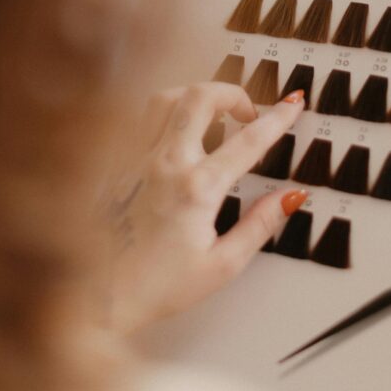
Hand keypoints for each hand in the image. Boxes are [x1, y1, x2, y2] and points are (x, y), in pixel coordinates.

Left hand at [108, 82, 306, 334]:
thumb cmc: (155, 287)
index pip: (248, 141)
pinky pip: (142, 119)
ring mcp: (136, 158)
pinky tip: (178, 132)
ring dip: (197, 96)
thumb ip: (259, 225)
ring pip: (166, 97)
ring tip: (214, 114)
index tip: (292, 105)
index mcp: (196, 189)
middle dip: (233, 93)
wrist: (98, 297)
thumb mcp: (222, 266)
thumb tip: (288, 197)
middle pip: (201, 96)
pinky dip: (167, 113)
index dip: (277, 118)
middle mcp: (164, 164)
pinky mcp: (118, 163)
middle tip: (248, 112)